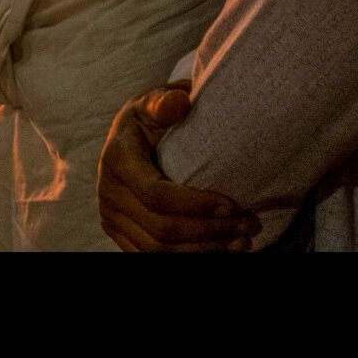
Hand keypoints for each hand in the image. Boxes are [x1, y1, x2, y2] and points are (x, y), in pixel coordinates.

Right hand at [97, 82, 260, 251]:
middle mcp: (109, 194)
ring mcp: (111, 218)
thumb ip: (165, 101)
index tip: (233, 205)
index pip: (156, 195)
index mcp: (117, 159)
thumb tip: (179, 103)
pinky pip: (153, 256)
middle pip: (161, 229)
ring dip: (204, 250)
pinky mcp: (119, 234)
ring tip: (241, 242)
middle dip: (210, 232)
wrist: (129, 135)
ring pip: (158, 250)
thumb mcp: (154, 101)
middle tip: (248, 226)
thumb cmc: (149, 116)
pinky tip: (219, 249)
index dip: (196, 205)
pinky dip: (189, 256)